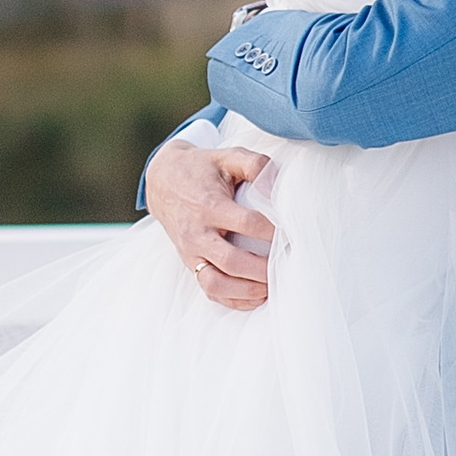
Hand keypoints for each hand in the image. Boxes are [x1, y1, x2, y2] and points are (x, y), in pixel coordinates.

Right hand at [145, 137, 273, 310]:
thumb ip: (256, 165)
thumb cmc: (202, 168)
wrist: (162, 181)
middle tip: (287, 266)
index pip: (247, 223)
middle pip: (232, 261)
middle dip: (264, 269)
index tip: (293, 235)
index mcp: (209, 205)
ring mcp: (191, 251)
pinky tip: (256, 296)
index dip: (273, 232)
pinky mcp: (190, 263)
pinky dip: (233, 300)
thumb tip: (277, 189)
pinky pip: (209, 290)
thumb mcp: (228, 156)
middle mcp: (197, 232)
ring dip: (247, 291)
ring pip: (216, 283)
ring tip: (272, 287)